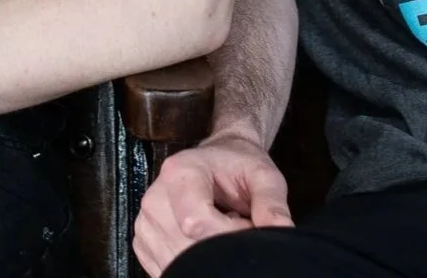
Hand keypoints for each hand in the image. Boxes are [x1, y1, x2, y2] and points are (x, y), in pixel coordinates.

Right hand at [133, 133, 293, 276]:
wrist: (219, 159)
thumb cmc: (240, 165)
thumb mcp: (264, 176)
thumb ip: (272, 203)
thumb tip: (282, 231)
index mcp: (180, 172)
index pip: (197, 223)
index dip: (230, 235)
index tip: (248, 224)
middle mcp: (155, 198)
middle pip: (187, 248)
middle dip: (221, 247)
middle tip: (237, 226)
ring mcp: (145, 223)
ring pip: (177, 263)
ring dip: (207, 256)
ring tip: (222, 230)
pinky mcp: (144, 242)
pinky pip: (168, 268)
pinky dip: (192, 263)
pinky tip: (204, 242)